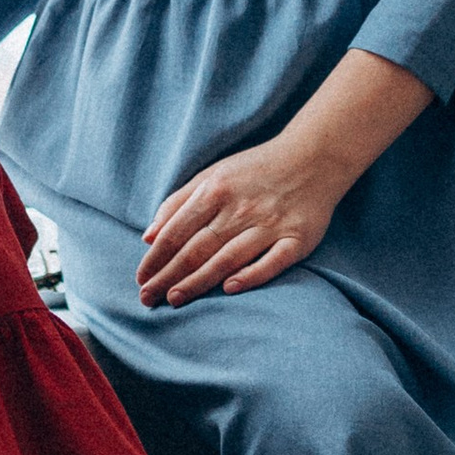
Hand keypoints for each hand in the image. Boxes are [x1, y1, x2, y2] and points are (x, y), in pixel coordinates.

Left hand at [139, 131, 352, 303]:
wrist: (314, 156)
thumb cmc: (256, 170)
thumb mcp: (212, 175)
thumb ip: (178, 203)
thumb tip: (148, 236)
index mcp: (215, 190)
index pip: (176, 231)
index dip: (155, 257)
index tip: (140, 278)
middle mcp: (240, 208)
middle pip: (196, 248)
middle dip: (168, 275)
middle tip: (147, 298)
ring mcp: (270, 224)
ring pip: (227, 258)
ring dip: (198, 281)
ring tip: (174, 299)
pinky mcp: (297, 238)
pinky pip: (273, 261)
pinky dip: (251, 275)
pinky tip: (229, 289)